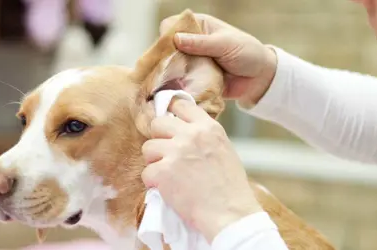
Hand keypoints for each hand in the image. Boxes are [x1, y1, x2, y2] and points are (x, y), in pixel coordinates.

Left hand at [141, 100, 263, 241]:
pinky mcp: (163, 172)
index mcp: (208, 128)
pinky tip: (167, 190)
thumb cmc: (230, 188)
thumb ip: (203, 137)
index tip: (169, 125)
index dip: (171, 115)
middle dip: (159, 139)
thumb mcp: (224, 150)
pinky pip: (146, 173)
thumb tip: (182, 132)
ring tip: (168, 175)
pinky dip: (153, 184)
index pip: (181, 105)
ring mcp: (175, 152)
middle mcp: (191, 135)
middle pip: (158, 124)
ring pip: (148, 148)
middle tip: (166, 155)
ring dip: (154, 162)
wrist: (229, 213)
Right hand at [159, 13, 277, 106]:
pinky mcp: (194, 80)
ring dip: (169, 74)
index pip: (172, 25)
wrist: (260, 79)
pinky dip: (177, 87)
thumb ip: (201, 43)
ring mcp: (191, 62)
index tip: (167, 48)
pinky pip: (180, 82)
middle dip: (165, 58)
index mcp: (199, 26)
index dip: (166, 35)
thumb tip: (176, 39)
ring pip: (171, 66)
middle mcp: (191, 43)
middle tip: (167, 69)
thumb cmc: (247, 53)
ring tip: (168, 83)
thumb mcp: (225, 44)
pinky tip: (174, 91)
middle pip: (167, 48)